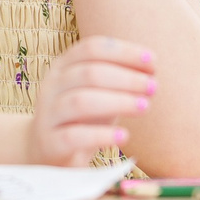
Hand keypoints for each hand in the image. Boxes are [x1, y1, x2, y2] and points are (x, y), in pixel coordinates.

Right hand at [27, 36, 157, 166]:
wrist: (45, 151)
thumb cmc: (80, 118)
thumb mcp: (97, 93)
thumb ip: (119, 82)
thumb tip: (152, 73)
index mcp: (63, 66)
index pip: (92, 48)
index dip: (124, 52)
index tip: (152, 61)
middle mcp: (52, 86)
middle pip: (89, 73)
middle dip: (126, 78)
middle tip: (154, 87)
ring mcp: (48, 115)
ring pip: (81, 102)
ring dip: (118, 101)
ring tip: (145, 107)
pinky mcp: (50, 143)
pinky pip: (74, 136)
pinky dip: (101, 135)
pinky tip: (124, 136)